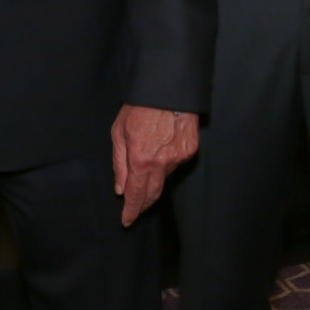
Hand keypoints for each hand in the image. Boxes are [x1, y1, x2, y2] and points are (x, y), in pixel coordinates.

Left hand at [110, 105, 198, 226]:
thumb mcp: (119, 132)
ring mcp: (179, 158)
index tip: (127, 220)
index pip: (136, 195)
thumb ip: (119, 163)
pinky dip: (166, 163)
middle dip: (143, 204)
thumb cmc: (139, 107)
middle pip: (153, 194)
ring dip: (154, 179)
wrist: (168, 89)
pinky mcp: (190, 151)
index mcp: (140, 160)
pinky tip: (161, 150)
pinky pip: (176, 164)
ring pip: (164, 178)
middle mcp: (162, 163)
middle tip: (135, 209)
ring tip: (146, 166)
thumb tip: (120, 189)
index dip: (131, 211)